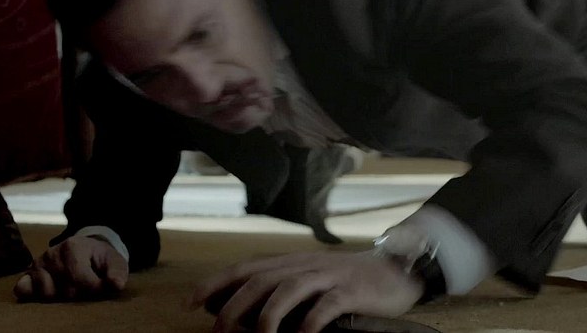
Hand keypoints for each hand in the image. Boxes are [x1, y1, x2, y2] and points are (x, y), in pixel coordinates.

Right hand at [13, 235, 128, 301]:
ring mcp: (38, 264)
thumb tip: (116, 284)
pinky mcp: (27, 274)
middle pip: (66, 290)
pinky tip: (50, 289)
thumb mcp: (114, 261)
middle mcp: (52, 253)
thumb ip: (117, 272)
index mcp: (73, 247)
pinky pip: (23, 289)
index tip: (103, 286)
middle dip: (80, 293)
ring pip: (47, 294)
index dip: (95, 288)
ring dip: (61, 296)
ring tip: (71, 285)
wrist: (85, 249)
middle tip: (87, 284)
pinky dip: (34, 294)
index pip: (82, 279)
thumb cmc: (100, 258)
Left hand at [187, 251, 423, 332]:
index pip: (246, 267)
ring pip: (289, 288)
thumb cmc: (349, 281)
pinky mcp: (352, 290)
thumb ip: (282, 289)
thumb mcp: (312, 280)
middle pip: (262, 278)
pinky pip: (326, 305)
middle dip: (234, 305)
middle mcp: (306, 264)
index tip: (189, 302)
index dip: (216, 283)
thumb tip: (242, 312)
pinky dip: (310, 322)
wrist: (398, 268)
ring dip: (269, 315)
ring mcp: (329, 276)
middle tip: (220, 331)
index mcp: (292, 262)